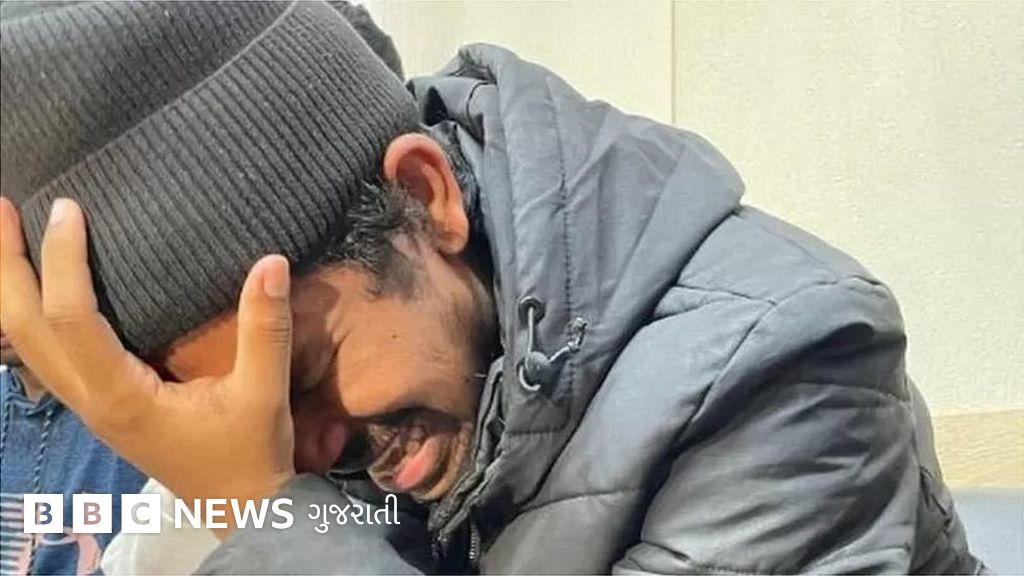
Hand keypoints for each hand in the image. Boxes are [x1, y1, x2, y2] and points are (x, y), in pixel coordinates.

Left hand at [0, 197, 295, 535]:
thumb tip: (272, 261)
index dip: (64, 260)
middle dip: (6, 267)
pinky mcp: (99, 403)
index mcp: (122, 397)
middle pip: (22, 330)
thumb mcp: (265, 394)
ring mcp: (89, 405)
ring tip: (7, 235)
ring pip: (24, 344)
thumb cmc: (250, 453)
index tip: (70, 209)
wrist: (241, 507)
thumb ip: (266, 330)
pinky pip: (45, 352)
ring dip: (11, 288)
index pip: (72, 319)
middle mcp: (90, 400)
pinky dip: (32, 312)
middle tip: (3, 207)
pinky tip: (41, 285)